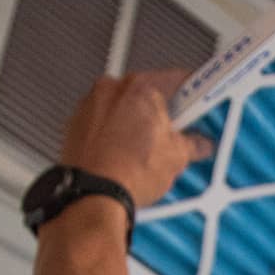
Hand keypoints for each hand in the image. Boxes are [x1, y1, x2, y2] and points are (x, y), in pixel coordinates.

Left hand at [61, 70, 213, 208]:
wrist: (93, 195)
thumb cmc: (127, 172)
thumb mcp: (177, 157)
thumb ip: (193, 143)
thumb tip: (198, 144)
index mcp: (140, 87)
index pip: (178, 79)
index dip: (195, 93)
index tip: (199, 102)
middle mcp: (111, 89)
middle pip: (147, 93)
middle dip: (163, 113)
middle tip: (175, 136)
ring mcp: (89, 106)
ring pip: (123, 108)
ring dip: (137, 124)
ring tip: (147, 152)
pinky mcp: (74, 126)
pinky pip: (103, 123)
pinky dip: (114, 135)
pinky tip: (125, 156)